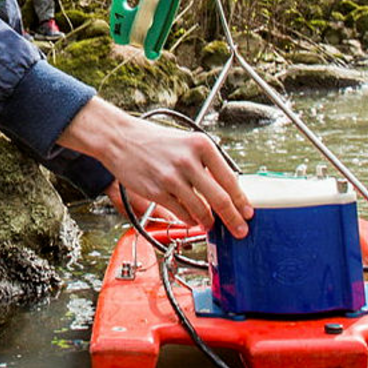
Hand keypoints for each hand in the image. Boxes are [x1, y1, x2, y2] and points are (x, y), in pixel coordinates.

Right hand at [60, 99, 251, 236]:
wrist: (120, 139)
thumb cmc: (153, 140)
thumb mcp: (186, 142)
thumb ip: (205, 164)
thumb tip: (225, 188)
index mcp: (201, 145)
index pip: (230, 179)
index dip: (241, 200)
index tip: (247, 212)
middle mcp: (188, 161)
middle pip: (220, 199)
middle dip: (233, 219)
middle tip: (239, 229)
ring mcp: (172, 178)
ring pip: (200, 210)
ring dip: (208, 222)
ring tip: (210, 224)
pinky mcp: (157, 191)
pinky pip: (181, 213)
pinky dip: (189, 220)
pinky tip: (191, 219)